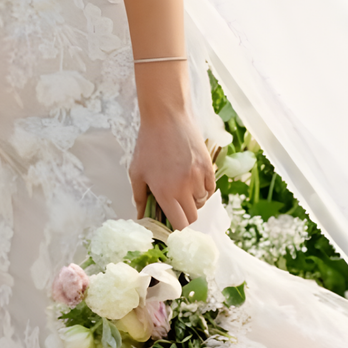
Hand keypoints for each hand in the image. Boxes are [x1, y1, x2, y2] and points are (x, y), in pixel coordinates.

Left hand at [129, 100, 216, 229]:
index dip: (176, 230)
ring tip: (182, 189)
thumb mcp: (137, 172)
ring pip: (201, 202)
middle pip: (192, 217)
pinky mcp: (208, 167)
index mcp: (164, 192)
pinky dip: (203, 191)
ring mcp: (198, 177)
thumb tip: (141, 217)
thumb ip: (140, 198)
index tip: (171, 225)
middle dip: (184, 217)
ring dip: (193, 201)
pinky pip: (210, 189)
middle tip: (175, 207)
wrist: (166, 117)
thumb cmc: (148, 144)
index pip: (179, 225)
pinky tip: (193, 182)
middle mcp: (184, 188)